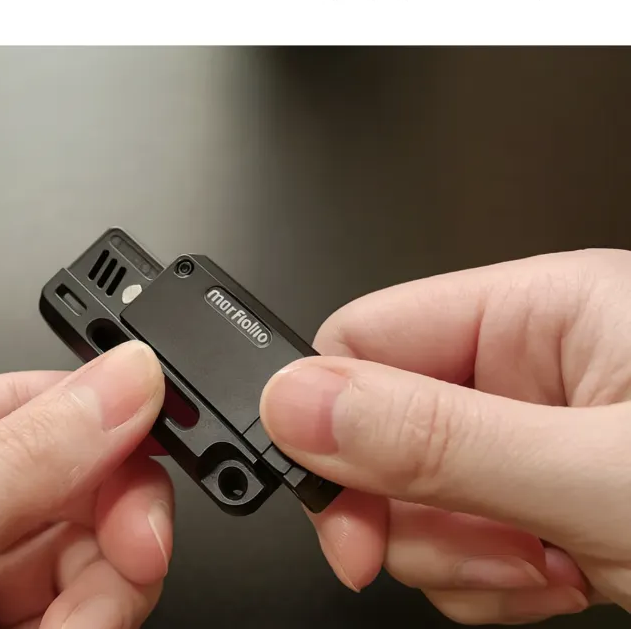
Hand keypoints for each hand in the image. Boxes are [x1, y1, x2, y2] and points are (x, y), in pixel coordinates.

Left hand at [0, 341, 171, 628]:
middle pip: (69, 487)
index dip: (101, 415)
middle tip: (136, 550)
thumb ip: (4, 466)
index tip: (160, 440)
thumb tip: (123, 384)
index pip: (23, 406)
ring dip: (109, 590)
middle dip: (115, 515)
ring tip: (85, 627)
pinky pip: (75, 625)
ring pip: (85, 563)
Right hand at [260, 248, 630, 623]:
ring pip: (412, 498)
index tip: (344, 515)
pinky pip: (457, 541)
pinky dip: (491, 581)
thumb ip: (440, 438)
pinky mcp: (543, 502)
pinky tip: (561, 580)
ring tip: (544, 568)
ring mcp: (533, 439)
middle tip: (474, 553)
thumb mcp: (595, 476)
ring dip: (461, 559)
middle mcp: (528, 366)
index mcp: (535, 309)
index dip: (330, 426)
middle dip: (412, 513)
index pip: (366, 339)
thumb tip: (295, 402)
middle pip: (379, 430)